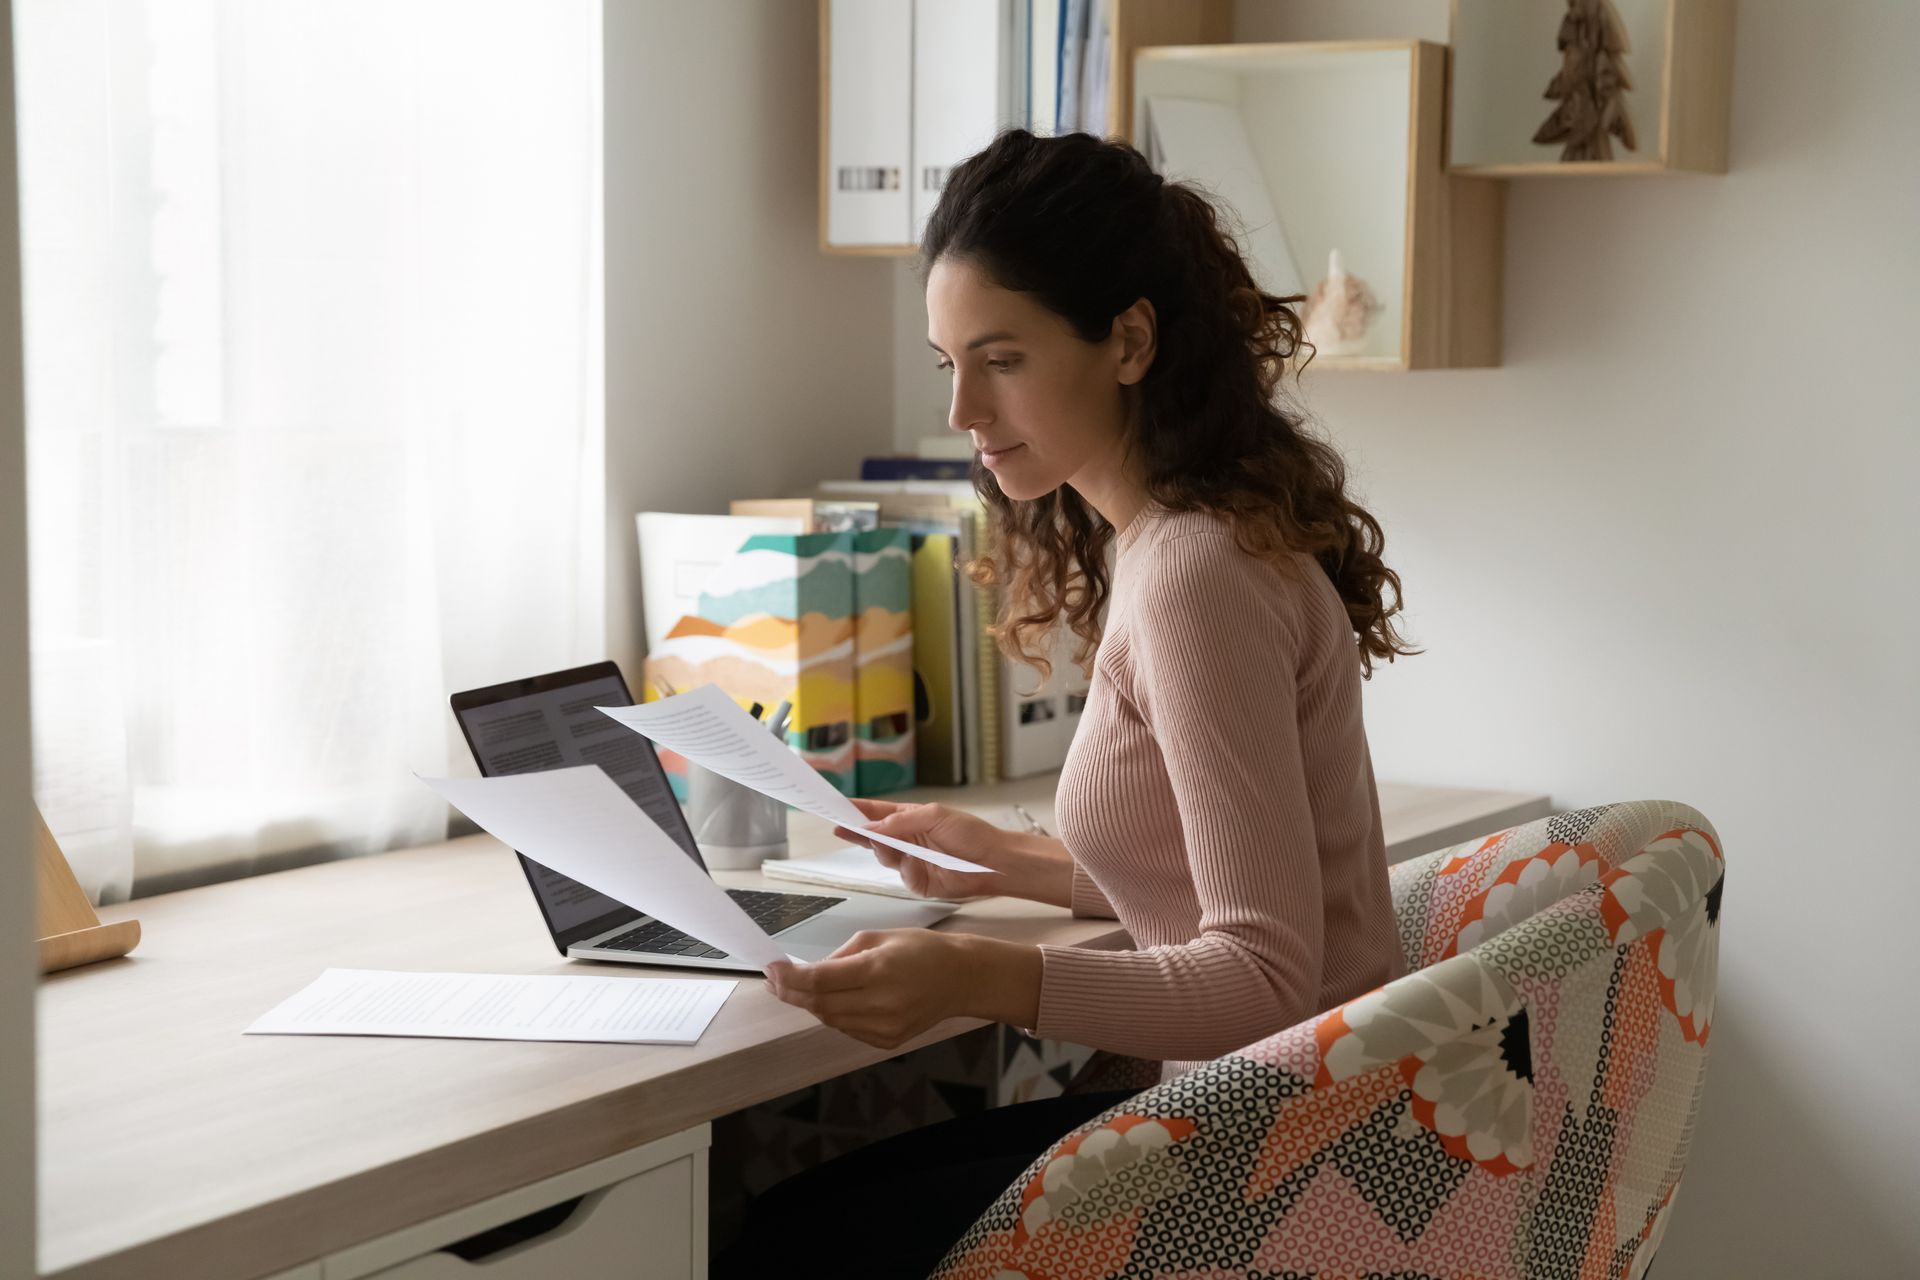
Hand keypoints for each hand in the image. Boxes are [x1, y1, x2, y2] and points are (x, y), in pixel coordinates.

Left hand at [765, 930, 970, 1049]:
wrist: (960, 979)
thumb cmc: (922, 950)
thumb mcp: (879, 936)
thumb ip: (841, 955)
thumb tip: (809, 971)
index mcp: (877, 970)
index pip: (819, 981)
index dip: (788, 978)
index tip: (770, 970)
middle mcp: (880, 1003)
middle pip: (819, 1005)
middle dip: (791, 993)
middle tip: (774, 981)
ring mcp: (884, 1026)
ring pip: (830, 1020)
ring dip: (811, 1004)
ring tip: (801, 989)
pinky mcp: (887, 1041)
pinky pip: (848, 1029)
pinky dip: (835, 1015)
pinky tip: (836, 1001)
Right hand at [834, 798, 1060, 902]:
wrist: (994, 863)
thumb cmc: (971, 834)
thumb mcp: (935, 816)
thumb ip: (901, 820)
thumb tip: (873, 824)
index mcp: (910, 817)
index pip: (876, 812)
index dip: (854, 810)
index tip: (832, 806)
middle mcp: (907, 839)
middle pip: (872, 836)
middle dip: (856, 831)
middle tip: (839, 826)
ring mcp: (911, 861)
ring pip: (884, 857)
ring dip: (884, 850)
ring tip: (893, 844)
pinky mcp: (918, 882)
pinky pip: (902, 876)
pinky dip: (908, 870)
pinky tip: (919, 865)